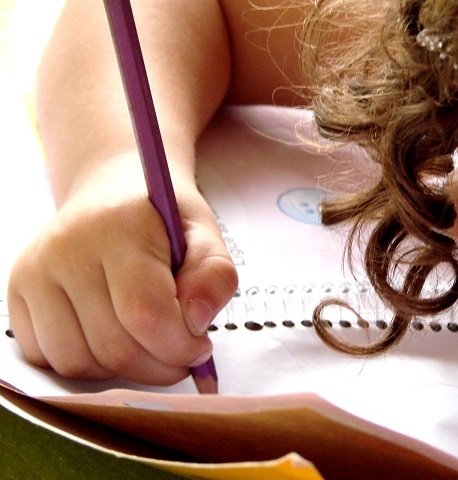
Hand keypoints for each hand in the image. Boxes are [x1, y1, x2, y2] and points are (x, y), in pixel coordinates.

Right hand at [7, 155, 237, 384]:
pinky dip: (88, 365)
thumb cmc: (161, 218)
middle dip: (160, 366)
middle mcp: (65, 249)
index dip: (180, 346)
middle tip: (183, 354)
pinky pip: (48, 359)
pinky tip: (114, 339)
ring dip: (124, 371)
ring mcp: (34, 273)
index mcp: (118, 228)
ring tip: (149, 345)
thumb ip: (215, 274)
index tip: (201, 346)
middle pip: (113, 347)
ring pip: (78, 363)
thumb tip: (196, 322)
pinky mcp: (17, 294)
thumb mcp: (204, 233)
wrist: (110, 193)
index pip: (145, 313)